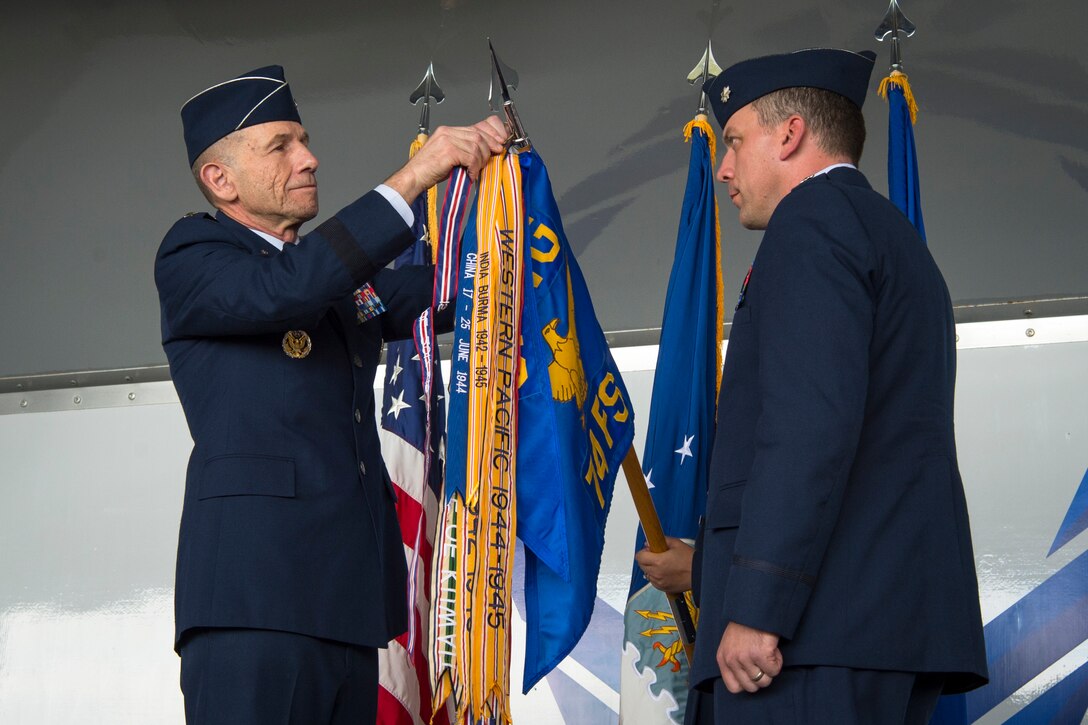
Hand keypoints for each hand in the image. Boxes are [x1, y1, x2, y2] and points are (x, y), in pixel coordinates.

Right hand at [383, 116, 507, 202]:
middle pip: (479, 135)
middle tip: (494, 157)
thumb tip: (485, 153)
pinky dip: (474, 167)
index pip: (477, 126)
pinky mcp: (448, 150)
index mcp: (448, 131)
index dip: (492, 133)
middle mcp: (448, 132)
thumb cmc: (429, 170)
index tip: (500, 142)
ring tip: (475, 170)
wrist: (413, 177)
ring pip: (477, 146)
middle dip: (490, 147)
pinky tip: (470, 174)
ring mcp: (448, 140)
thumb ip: (465, 150)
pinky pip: (471, 157)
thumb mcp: (450, 156)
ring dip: (481, 160)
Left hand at [635, 537, 693, 592]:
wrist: (699, 574)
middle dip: (646, 559)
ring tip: (663, 564)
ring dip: (651, 569)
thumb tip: (650, 543)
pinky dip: (656, 577)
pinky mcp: (663, 588)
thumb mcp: (676, 544)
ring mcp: (659, 582)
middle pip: (642, 565)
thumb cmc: (690, 560)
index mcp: (658, 561)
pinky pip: (653, 581)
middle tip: (656, 556)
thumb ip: (661, 541)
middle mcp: (657, 573)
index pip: (639, 557)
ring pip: (647, 574)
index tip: (649, 550)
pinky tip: (665, 572)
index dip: (643, 552)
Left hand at [716, 622, 781, 693]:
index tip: (753, 675)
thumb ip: (734, 663)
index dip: (747, 684)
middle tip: (763, 663)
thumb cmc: (745, 626)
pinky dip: (778, 662)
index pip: (733, 687)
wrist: (755, 609)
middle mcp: (732, 660)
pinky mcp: (761, 654)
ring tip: (768, 654)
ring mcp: (746, 657)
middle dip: (761, 678)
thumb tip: (747, 681)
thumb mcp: (730, 645)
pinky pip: (774, 670)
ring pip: (764, 681)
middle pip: (751, 687)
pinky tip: (773, 650)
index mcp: (723, 659)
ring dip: (770, 670)